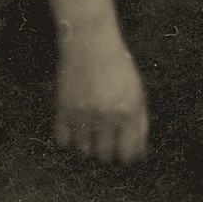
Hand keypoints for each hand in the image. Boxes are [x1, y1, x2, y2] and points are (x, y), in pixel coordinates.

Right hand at [56, 37, 148, 164]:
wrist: (90, 45)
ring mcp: (83, 115)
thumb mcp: (137, 93)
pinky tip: (76, 128)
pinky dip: (69, 140)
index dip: (128, 156)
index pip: (129, 153)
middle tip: (107, 141)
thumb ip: (139, 124)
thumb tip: (139, 154)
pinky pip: (63, 142)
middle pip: (105, 156)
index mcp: (129, 112)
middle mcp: (106, 117)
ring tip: (93, 131)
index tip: (125, 152)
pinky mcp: (62, 111)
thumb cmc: (118, 69)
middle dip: (108, 152)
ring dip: (89, 147)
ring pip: (84, 152)